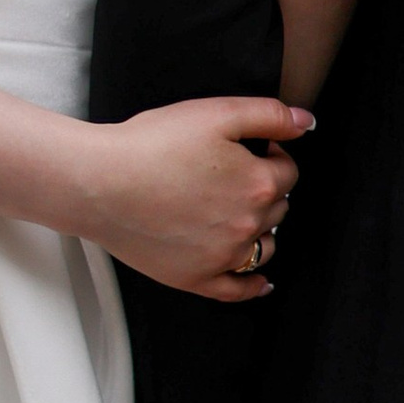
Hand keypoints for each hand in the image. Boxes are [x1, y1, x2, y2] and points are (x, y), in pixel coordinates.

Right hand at [77, 98, 308, 300]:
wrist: (99, 183)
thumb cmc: (151, 145)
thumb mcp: (216, 113)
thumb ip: (267, 115)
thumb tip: (304, 120)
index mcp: (258, 185)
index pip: (288, 172)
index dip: (272, 155)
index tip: (250, 150)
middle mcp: (247, 225)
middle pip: (278, 208)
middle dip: (264, 190)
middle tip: (230, 175)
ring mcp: (223, 257)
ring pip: (265, 247)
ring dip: (261, 230)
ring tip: (236, 213)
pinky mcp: (196, 279)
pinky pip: (238, 290)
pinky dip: (255, 286)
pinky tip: (262, 282)